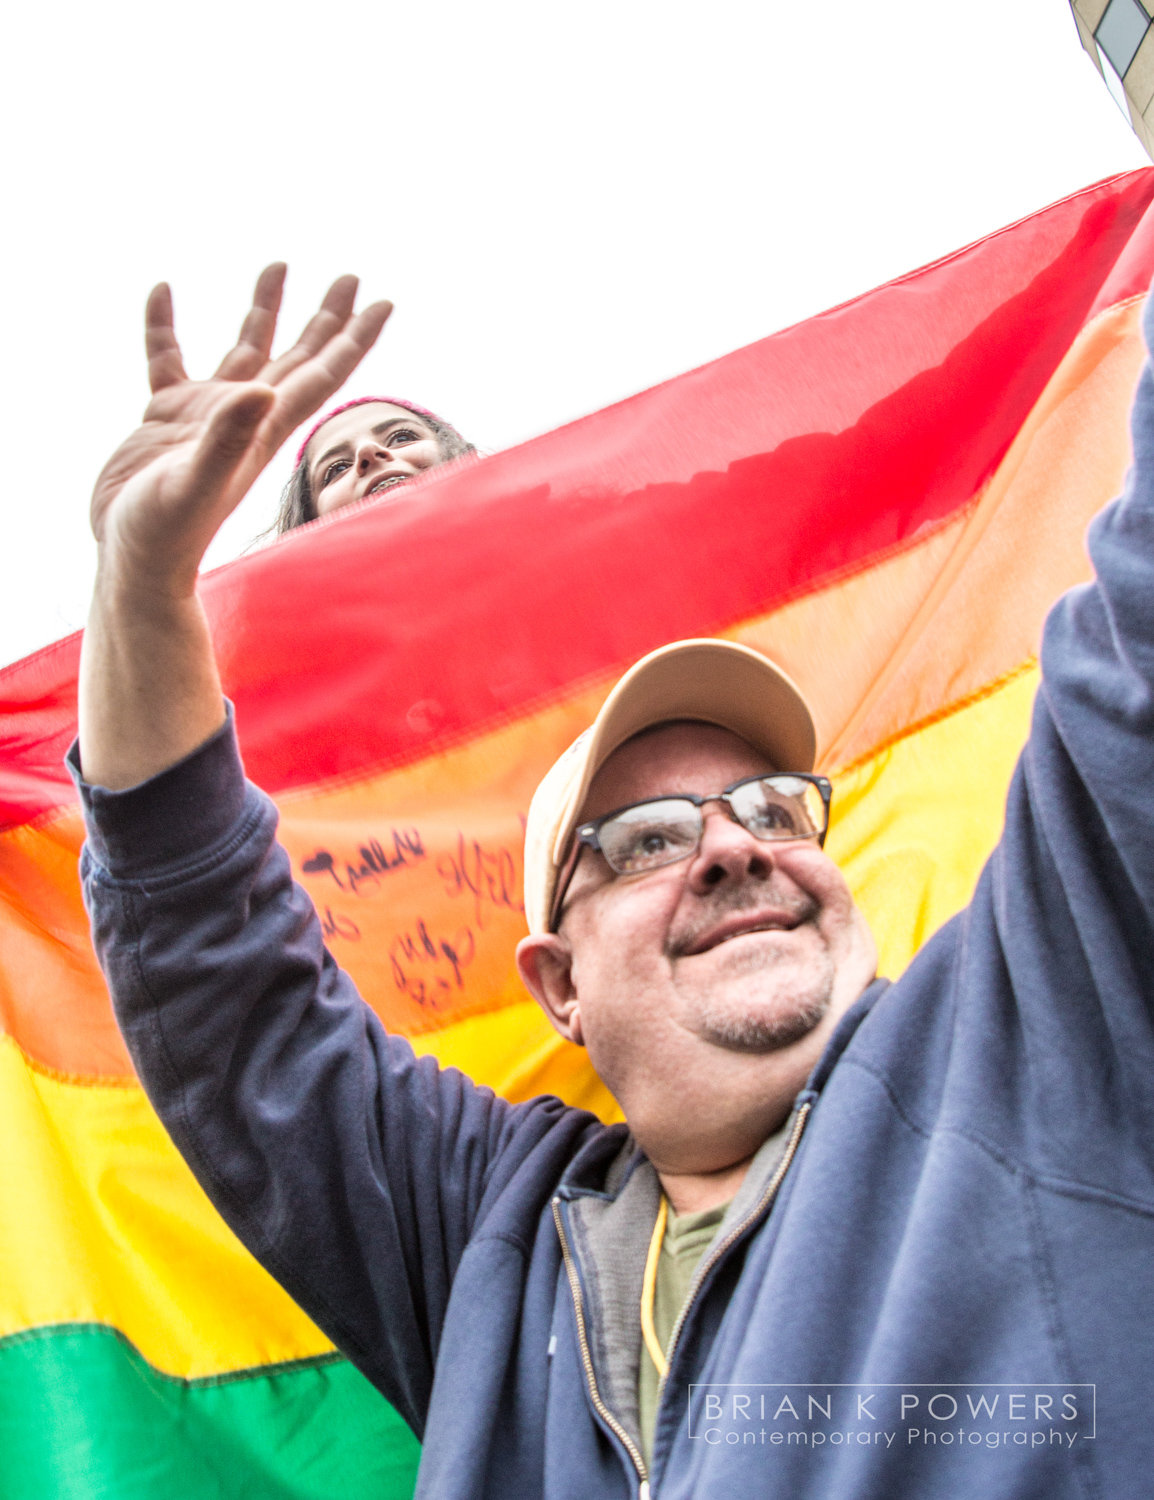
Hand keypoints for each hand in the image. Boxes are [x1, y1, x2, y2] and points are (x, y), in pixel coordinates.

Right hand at [91, 264, 391, 597]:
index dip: (353, 338)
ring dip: (264, 310)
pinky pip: (168, 358)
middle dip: (326, 317)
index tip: (382, 300)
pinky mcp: (165, 418)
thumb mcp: (195, 483)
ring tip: (278, 265)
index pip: (321, 373)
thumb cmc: (166, 533)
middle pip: (299, 356)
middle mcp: (245, 417)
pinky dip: (166, 325)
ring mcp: (206, 416)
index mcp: (264, 429)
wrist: (133, 561)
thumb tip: (262, 390)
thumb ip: (227, 439)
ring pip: (245, 349)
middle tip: (350, 275)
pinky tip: (164, 290)